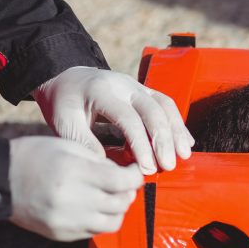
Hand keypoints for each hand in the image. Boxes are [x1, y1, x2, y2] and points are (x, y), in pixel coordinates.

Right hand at [8, 136, 143, 241]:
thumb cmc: (31, 157)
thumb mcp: (67, 146)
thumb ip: (98, 160)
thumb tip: (124, 174)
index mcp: (75, 173)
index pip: (122, 181)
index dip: (136, 176)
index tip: (136, 171)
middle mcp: (73, 200)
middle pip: (121, 203)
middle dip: (128, 191)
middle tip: (123, 182)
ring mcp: (67, 222)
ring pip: (113, 223)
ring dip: (117, 209)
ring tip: (109, 196)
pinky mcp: (62, 234)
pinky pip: (94, 232)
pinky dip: (100, 220)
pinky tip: (91, 206)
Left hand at [34, 66, 193, 173]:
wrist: (68, 79)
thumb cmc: (64, 103)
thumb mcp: (63, 122)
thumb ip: (84, 142)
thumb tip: (108, 166)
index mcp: (101, 91)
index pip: (128, 118)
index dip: (141, 144)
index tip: (147, 168)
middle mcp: (123, 85)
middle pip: (152, 110)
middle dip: (163, 140)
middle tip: (168, 166)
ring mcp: (137, 86)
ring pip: (164, 105)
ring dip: (176, 131)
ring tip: (183, 155)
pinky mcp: (145, 91)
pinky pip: (166, 104)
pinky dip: (178, 123)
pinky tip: (185, 142)